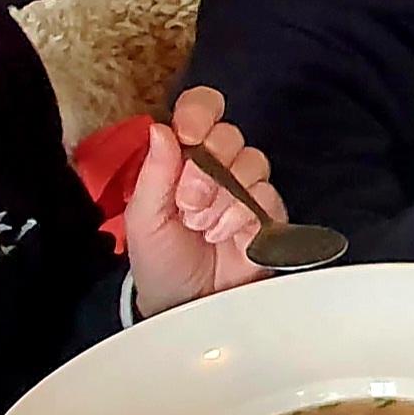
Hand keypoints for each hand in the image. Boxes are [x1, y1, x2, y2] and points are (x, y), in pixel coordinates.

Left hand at [126, 86, 279, 312]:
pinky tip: (226, 235)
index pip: (200, 110)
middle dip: (205, 170)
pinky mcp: (268, 213)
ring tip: (204, 226)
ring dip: (223, 198)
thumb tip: (161, 127)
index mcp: (182, 157)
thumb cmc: (160, 261)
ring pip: (251, 162)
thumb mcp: (144, 218)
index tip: (189, 132)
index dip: (199, 112)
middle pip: (228, 135)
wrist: (186, 304)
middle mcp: (216, 166)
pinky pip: (267, 194)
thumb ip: (153, 173)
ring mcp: (244, 189)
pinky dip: (243, 216)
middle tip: (188, 203)